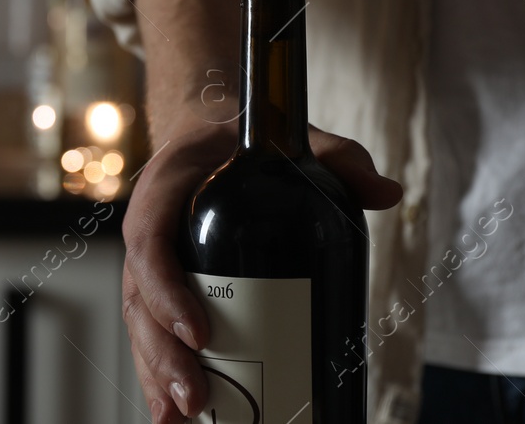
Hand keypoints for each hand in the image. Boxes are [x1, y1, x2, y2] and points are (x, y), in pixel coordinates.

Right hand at [122, 118, 402, 421]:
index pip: (150, 241)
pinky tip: (178, 413)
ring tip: (184, 416)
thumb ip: (339, 156)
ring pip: (140, 322)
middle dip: (162, 354)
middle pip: (138, 297)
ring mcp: (152, 259)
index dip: (166, 290)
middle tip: (197, 396)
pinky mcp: (160, 283)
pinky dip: (158, 373)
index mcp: (168, 185)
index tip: (200, 332)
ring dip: (155, 374)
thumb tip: (386, 193)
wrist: (213, 128)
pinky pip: (151, 329)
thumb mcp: (294, 137)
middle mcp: (150, 225)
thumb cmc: (248, 136)